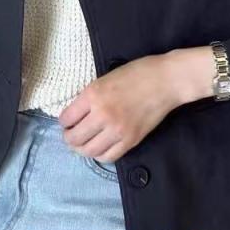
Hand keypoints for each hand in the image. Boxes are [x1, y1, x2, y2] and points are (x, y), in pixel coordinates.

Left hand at [58, 46, 214, 161]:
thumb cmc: (137, 73)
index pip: (66, 119)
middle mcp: (102, 114)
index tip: (67, 122)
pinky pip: (108, 156)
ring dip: (82, 149)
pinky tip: (100, 147)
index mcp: (93, 95)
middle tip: (71, 135)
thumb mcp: (105, 78)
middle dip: (69, 138)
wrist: (166, 80)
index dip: (64, 122)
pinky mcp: (131, 140)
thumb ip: (90, 96)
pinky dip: (100, 155)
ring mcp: (117, 130)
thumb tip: (76, 114)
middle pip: (74, 138)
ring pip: (89, 151)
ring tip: (84, 143)